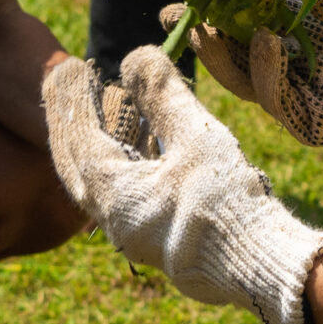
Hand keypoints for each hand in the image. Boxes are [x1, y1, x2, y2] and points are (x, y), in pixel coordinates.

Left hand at [45, 48, 322, 323]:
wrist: (258, 265)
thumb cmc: (226, 201)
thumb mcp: (196, 137)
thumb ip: (162, 95)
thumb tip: (136, 58)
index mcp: (112, 196)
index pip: (77, 138)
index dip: (72, 98)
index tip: (69, 63)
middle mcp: (111, 220)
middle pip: (74, 164)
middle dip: (67, 121)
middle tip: (65, 83)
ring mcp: (131, 235)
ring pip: (96, 183)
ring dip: (93, 143)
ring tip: (101, 107)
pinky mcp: (154, 242)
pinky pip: (120, 196)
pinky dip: (119, 163)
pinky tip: (137, 143)